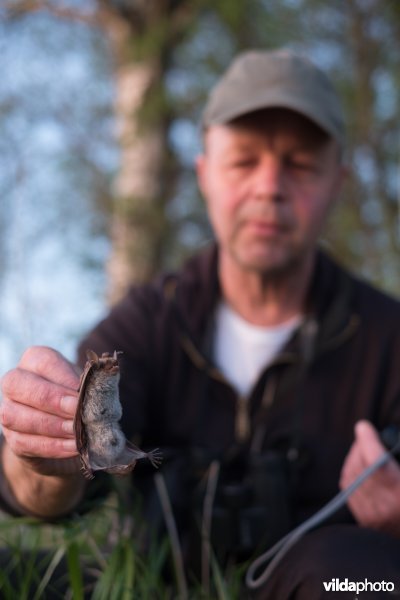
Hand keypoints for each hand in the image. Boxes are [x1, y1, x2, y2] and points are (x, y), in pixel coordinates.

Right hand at [0, 346, 80, 471]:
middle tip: (77, 412)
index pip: (43, 362)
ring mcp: (8, 410)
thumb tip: (101, 387)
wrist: (64, 433)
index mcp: (34, 360)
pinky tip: (73, 447)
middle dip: (51, 400)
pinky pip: (24, 442)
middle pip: (19, 385)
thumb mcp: (85, 387)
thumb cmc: (77, 400)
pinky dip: (52, 446)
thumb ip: (90, 385)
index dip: (63, 377)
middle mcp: (14, 382)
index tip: (82, 392)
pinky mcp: (12, 438)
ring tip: (77, 432)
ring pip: (15, 416)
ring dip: (51, 426)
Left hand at [340, 420, 399, 535]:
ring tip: (364, 450)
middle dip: (360, 447)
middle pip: (361, 467)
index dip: (368, 441)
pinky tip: (361, 467)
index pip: (377, 462)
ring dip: (354, 459)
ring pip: (351, 478)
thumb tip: (384, 435)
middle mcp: (385, 507)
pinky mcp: (365, 521)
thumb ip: (397, 455)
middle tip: (366, 436)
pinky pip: (349, 490)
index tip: (364, 427)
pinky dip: (352, 473)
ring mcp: (373, 516)